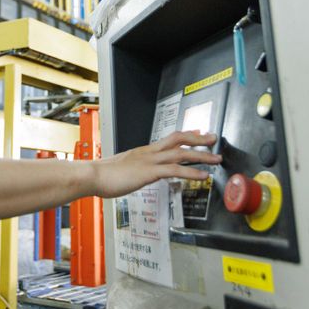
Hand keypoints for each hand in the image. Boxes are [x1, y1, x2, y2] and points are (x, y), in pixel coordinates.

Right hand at [91, 131, 220, 197]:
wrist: (92, 175)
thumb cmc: (104, 175)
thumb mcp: (124, 168)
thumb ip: (135, 169)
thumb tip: (140, 173)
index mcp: (143, 151)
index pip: (169, 138)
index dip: (185, 134)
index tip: (198, 132)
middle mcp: (149, 152)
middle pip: (178, 139)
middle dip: (198, 139)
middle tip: (213, 138)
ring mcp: (150, 160)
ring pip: (181, 153)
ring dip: (201, 156)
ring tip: (216, 159)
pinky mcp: (149, 172)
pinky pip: (175, 170)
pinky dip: (191, 172)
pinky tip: (202, 176)